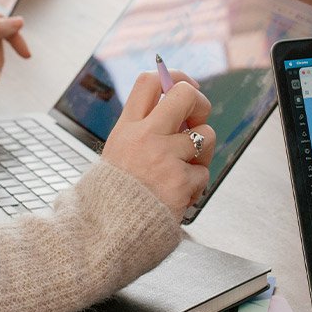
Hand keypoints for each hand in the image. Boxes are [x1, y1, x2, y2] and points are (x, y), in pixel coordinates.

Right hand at [101, 71, 217, 218]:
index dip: (173, 77)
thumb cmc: (115, 195)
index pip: (150, 82)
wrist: (105, 234)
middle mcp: (145, 137)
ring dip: (202, 152)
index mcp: (127, 128)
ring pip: (206, 135)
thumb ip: (144, 129)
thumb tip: (181, 110)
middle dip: (200, 104)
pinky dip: (195, 185)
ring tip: (184, 168)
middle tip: (196, 121)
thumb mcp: (118, 151)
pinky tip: (177, 194)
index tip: (183, 87)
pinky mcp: (180, 183)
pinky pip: (204, 173)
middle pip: (186, 95)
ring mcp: (164, 159)